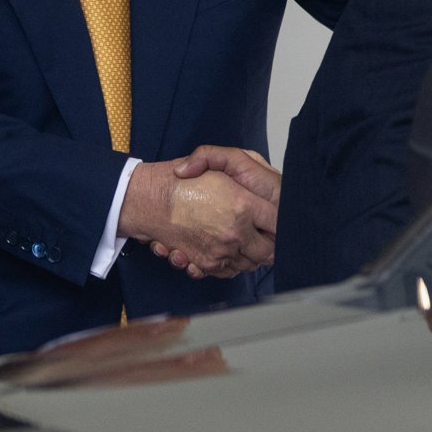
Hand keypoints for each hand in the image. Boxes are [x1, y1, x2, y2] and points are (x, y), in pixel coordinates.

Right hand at [118, 158, 276, 278]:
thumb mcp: (219, 160)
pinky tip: (228, 250)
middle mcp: (234, 232)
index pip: (278, 222)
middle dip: (271, 244)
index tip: (280, 219)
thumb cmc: (185, 180)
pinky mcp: (206, 263)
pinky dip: (232, 265)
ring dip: (251, 255)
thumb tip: (262, 190)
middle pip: (269, 250)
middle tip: (267, 234)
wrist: (149, 198)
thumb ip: (246, 168)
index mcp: (242, 205)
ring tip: (247, 241)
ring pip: (250, 263)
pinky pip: (229, 271)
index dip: (282, 222)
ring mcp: (220, 251)